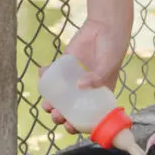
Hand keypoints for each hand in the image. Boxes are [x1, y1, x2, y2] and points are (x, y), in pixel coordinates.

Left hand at [41, 17, 130, 133]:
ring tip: (46, 105)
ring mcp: (73, 79)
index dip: (78, 124)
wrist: (105, 27)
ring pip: (59, 96)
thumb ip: (97, 77)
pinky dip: (45, 75)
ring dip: (51, 102)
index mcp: (97, 96)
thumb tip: (80, 86)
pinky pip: (52, 74)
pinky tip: (42, 74)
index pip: (87, 115)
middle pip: (70, 109)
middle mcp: (84, 90)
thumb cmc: (113, 50)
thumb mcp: (108, 66)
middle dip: (60, 116)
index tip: (69, 127)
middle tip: (56, 115)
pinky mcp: (64, 65)